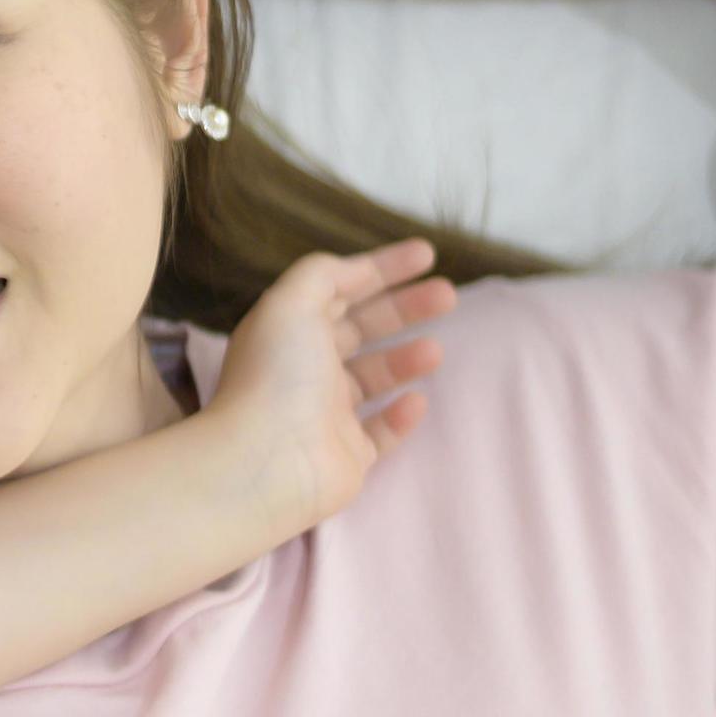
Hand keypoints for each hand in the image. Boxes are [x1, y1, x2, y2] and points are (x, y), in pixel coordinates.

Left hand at [207, 241, 455, 536]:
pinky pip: (379, 432)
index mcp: (288, 330)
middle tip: (448, 295)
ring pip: (372, 378)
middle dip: (403, 309)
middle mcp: (304, 369)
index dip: (381, 267)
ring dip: (405, 359)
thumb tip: (353, 267)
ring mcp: (325, 415)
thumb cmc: (277, 377)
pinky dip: (400, 416)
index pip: (338, 289)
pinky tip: (418, 400)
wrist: (267, 462)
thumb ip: (322, 274)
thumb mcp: (291, 304)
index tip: (427, 254)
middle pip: (360, 329)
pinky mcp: (346, 456)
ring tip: (435, 350)